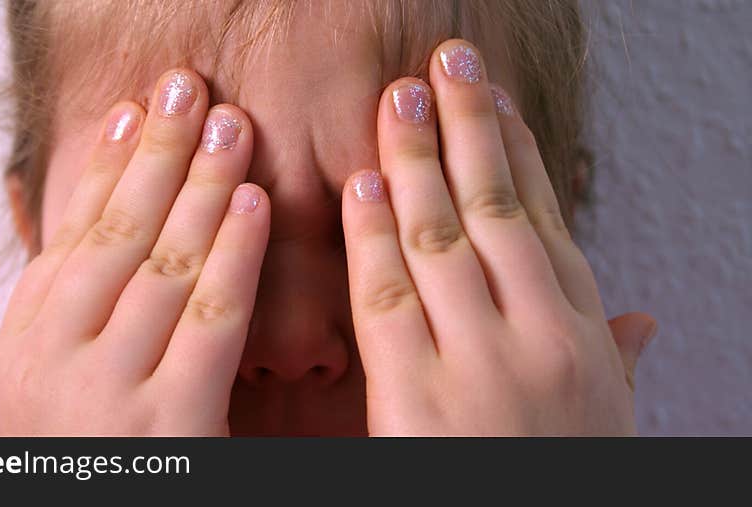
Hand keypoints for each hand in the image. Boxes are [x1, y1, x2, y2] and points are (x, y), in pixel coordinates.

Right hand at [0, 69, 268, 434]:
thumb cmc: (69, 471)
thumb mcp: (39, 400)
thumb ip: (67, 326)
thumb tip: (94, 251)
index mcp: (22, 350)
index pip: (72, 235)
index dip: (106, 167)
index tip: (135, 112)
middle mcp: (53, 359)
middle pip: (113, 232)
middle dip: (155, 152)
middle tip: (187, 87)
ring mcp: (105, 391)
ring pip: (158, 260)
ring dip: (195, 182)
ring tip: (226, 121)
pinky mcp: (167, 427)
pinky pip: (205, 320)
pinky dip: (228, 253)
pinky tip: (249, 200)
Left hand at [342, 40, 656, 434]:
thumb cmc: (558, 481)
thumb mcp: (605, 423)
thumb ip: (614, 362)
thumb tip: (642, 322)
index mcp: (582, 337)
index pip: (548, 221)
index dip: (518, 154)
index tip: (492, 101)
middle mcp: (540, 338)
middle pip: (497, 211)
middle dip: (469, 129)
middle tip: (446, 64)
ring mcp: (481, 366)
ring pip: (445, 240)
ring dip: (421, 162)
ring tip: (401, 100)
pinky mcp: (417, 403)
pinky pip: (390, 301)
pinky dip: (375, 237)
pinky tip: (365, 184)